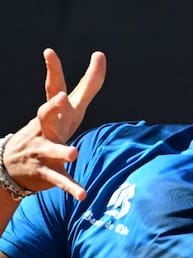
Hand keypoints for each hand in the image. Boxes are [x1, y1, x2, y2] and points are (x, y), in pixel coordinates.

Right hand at [3, 49, 105, 200]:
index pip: (53, 88)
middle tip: (59, 98)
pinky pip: (60, 179)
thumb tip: (101, 55)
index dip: (52, 70)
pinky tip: (83, 194)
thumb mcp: (68, 109)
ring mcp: (44, 150)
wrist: (14, 165)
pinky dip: (72, 186)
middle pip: (46, 113)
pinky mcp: (47, 171)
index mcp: (53, 114)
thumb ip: (87, 86)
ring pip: (52, 149)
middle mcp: (45, 128)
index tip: (48, 52)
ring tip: (74, 154)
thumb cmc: (50, 131)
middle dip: (51, 106)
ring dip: (62, 151)